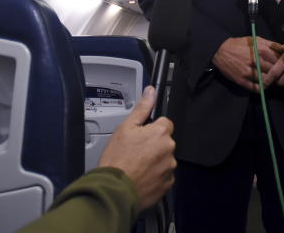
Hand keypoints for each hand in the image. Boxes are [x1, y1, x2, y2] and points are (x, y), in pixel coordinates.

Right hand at [97, 86, 175, 211]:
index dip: (152, 128)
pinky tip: (140, 176)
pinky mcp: (167, 184)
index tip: (141, 135)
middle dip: (153, 144)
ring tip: (136, 165)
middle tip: (135, 151)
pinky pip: (163, 175)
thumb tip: (151, 92)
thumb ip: (142, 108)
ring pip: (164, 159)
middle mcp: (169, 150)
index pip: (165, 123)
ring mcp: (169, 168)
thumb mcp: (125, 128)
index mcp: (161, 133)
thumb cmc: (117, 160)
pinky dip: (154, 175)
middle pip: (165, 141)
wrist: (114, 190)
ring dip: (154, 160)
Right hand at [212, 36, 281, 90]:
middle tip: (279, 74)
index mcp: (260, 50)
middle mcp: (255, 62)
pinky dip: (262, 88)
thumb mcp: (256, 40)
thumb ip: (272, 44)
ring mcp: (248, 72)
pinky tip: (263, 84)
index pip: (279, 61)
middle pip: (274, 71)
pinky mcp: (242, 81)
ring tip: (271, 79)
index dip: (283, 64)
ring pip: (267, 81)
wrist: (220, 51)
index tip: (283, 65)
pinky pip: (257, 89)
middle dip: (278, 73)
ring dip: (271, 81)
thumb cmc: (240, 44)